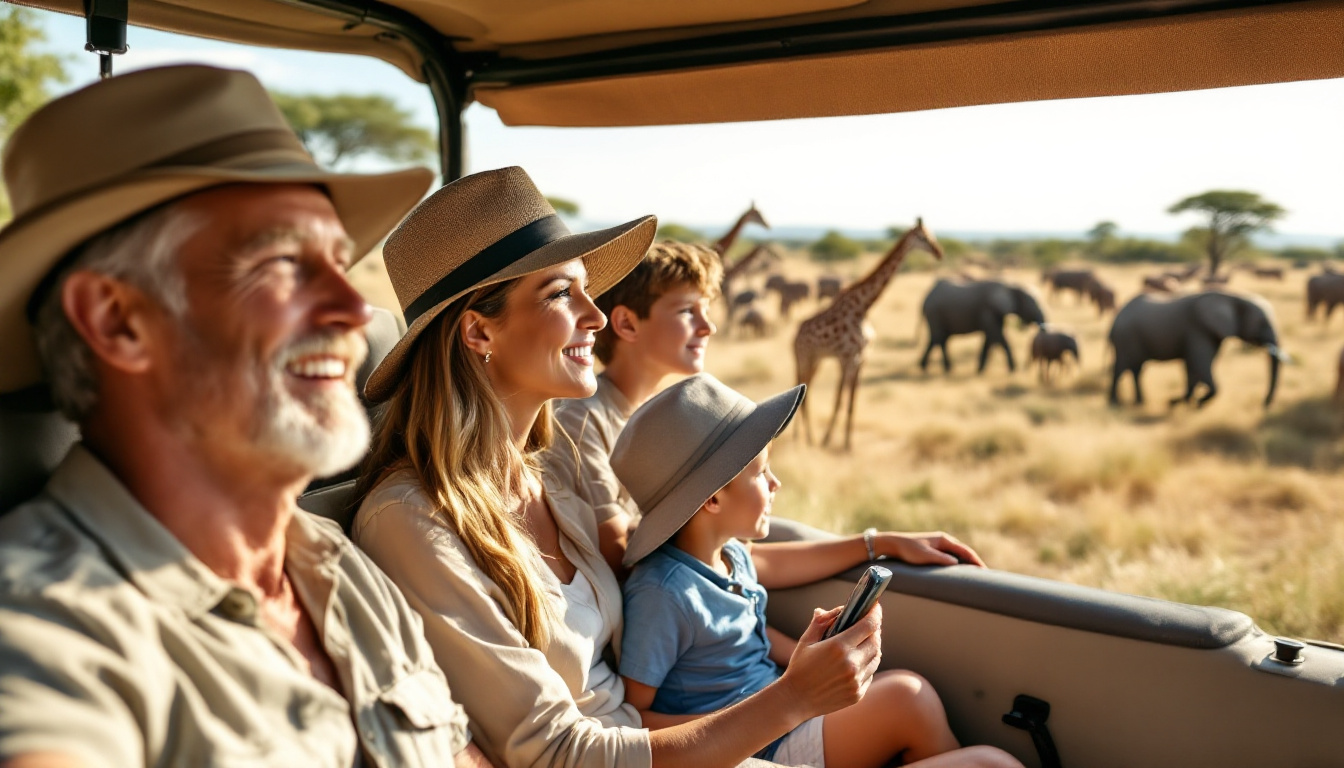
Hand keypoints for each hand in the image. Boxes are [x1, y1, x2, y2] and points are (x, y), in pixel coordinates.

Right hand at [776, 603, 882, 718]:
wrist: (795, 700)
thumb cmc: (799, 668)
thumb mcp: (806, 640)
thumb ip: (821, 622)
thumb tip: (832, 610)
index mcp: (838, 647)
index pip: (868, 625)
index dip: (875, 613)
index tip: (875, 607)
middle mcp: (851, 664)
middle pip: (876, 641)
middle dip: (875, 630)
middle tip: (869, 625)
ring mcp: (856, 681)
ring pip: (876, 658)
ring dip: (873, 647)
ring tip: (864, 642)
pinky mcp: (857, 694)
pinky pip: (870, 674)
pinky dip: (867, 664)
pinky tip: (857, 661)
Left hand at [880, 531, 985, 566]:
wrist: (893, 544)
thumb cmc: (908, 549)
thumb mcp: (925, 556)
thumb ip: (941, 559)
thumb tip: (957, 564)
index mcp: (944, 540)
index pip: (966, 551)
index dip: (976, 561)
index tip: (985, 571)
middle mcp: (943, 540)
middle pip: (964, 552)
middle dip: (975, 562)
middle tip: (985, 575)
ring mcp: (939, 545)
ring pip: (958, 555)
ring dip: (967, 563)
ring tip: (976, 575)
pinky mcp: (933, 550)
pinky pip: (951, 557)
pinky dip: (958, 564)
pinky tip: (959, 572)